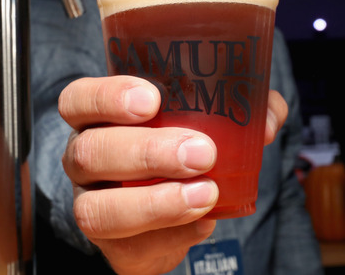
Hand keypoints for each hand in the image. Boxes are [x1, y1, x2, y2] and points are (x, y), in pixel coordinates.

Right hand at [59, 75, 286, 273]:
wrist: (172, 209)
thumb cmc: (184, 145)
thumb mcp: (210, 116)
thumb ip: (241, 106)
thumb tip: (266, 119)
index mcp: (98, 117)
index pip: (79, 99)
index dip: (107, 97)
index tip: (152, 100)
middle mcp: (84, 158)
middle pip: (89, 152)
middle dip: (147, 152)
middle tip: (202, 153)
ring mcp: (91, 203)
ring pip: (96, 209)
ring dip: (154, 203)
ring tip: (205, 195)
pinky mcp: (111, 245)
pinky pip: (128, 247)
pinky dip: (172, 236)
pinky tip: (203, 223)